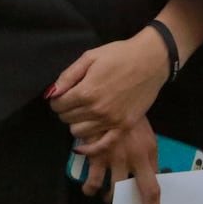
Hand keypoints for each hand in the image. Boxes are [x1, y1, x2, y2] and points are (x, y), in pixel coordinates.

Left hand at [47, 29, 167, 139]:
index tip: (62, 95)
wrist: (150, 61)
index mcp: (86, 91)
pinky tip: (83, 145)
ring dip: (76, 123)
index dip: (56, 99)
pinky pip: (102, 146)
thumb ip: (68, 76)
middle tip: (72, 101)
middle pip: (66, 119)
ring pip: (79, 133)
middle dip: (65, 110)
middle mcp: (97, 110)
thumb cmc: (119, 55)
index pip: (58, 104)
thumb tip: (52, 93)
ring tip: (83, 112)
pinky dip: (90, 148)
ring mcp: (111, 121)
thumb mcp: (90, 57)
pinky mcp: (124, 127)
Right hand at [77, 117, 161, 203]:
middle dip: (122, 202)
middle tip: (119, 203)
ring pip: (108, 191)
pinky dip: (90, 188)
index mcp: (147, 154)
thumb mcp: (147, 135)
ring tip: (104, 196)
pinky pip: (91, 181)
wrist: (111, 93)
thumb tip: (152, 175)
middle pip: (127, 193)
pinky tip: (89, 187)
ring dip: (106, 196)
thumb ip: (149, 156)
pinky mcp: (94, 153)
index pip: (152, 189)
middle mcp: (130, 159)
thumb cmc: (131, 115)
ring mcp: (111, 157)